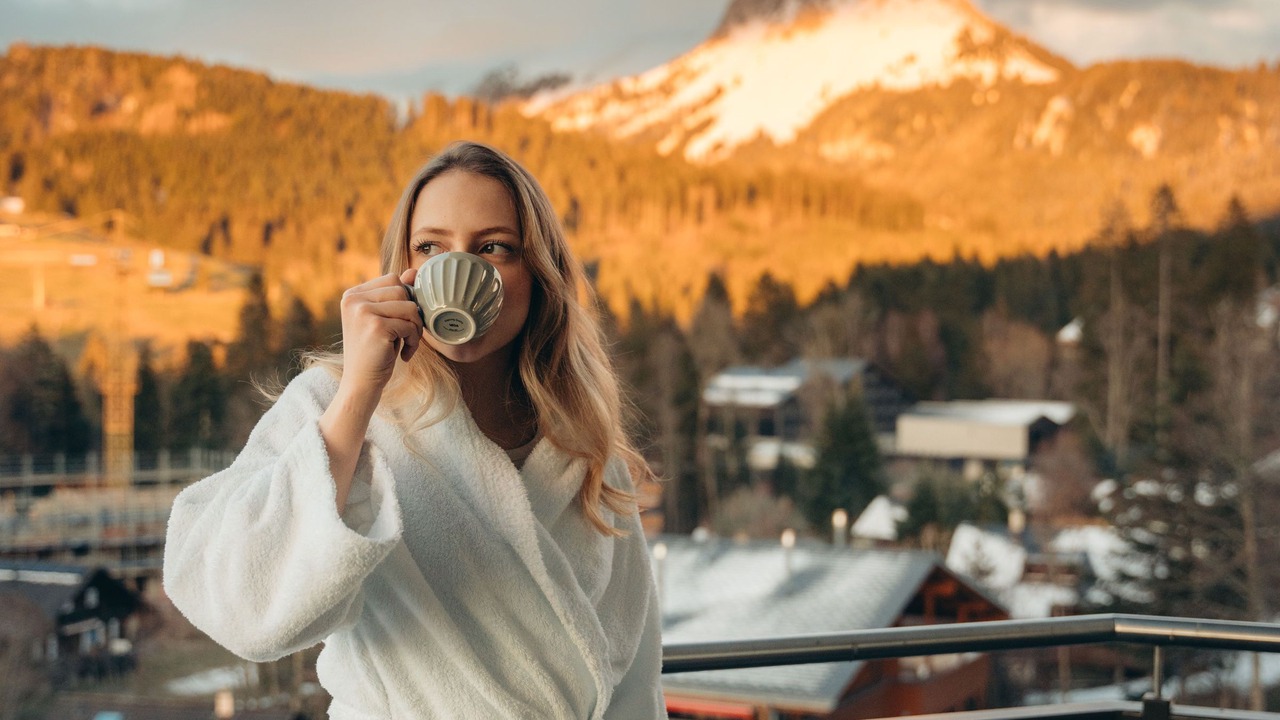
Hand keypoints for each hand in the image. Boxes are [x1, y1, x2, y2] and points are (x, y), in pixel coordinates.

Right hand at [336, 267, 422, 397]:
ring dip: (415, 329)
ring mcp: (362, 311)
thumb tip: (414, 271)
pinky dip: (413, 342)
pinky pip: (410, 325)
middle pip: (402, 290)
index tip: (400, 322)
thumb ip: (396, 296)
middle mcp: (354, 299)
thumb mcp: (385, 319)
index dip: (405, 300)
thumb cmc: (376, 352)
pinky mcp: (375, 326)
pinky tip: (403, 354)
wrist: (361, 384)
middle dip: (412, 314)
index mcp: (353, 294)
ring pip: (410, 307)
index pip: (392, 279)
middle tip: (406, 335)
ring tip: (405, 344)